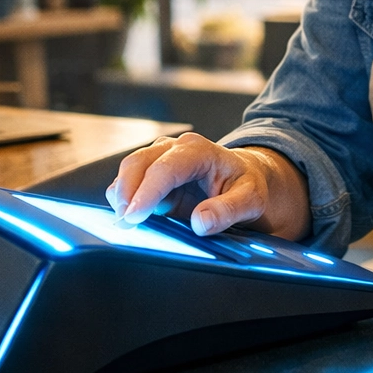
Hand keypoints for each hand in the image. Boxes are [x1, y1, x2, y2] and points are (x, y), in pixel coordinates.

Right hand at [106, 133, 310, 239]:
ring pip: (129, 171)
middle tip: (124, 224)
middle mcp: (175, 149)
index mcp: (199, 151)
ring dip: (121, 196)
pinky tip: (129, 217)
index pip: (166, 168)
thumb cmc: (248, 186)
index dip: (147, 192)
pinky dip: (124, 199)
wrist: (247, 179)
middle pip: (138, 163)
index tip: (134, 216)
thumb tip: (200, 222)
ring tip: (125, 223)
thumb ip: (228, 211)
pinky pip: (130, 183)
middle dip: (126, 193)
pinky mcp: (153, 175)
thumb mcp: (251, 200)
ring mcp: (161, 159)